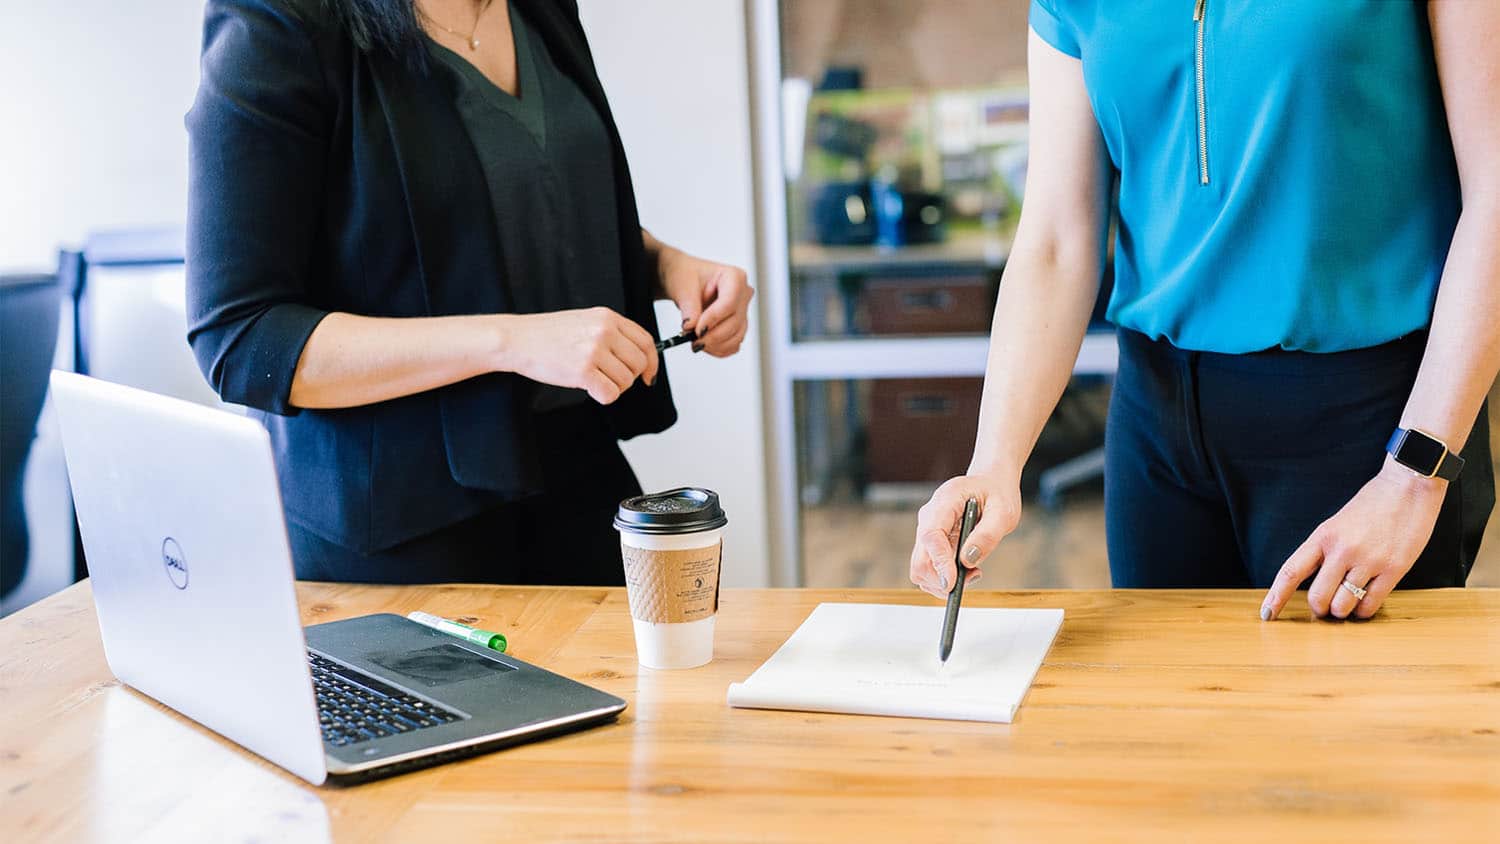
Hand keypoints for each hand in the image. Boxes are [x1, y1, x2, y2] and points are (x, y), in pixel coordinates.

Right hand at [496, 308, 658, 404]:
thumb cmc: (548, 334)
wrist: (518, 339)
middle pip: (638, 364)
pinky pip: (610, 394)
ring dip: (613, 387)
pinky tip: (589, 388)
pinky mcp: (583, 371)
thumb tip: (638, 357)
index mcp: (607, 317)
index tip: (648, 375)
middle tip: (610, 379)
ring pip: (625, 381)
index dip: (652, 362)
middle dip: (628, 377)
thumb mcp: (585, 321)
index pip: (646, 341)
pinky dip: (602, 396)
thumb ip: (611, 333)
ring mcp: (593, 351)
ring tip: (593, 380)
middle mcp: (604, 331)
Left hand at [657, 246, 753, 356]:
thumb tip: (691, 327)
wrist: (683, 282)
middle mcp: (743, 294)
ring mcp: (742, 311)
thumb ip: (689, 307)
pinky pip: (734, 344)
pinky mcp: (738, 326)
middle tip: (692, 341)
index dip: (714, 318)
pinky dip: (719, 349)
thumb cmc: (685, 275)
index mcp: (734, 277)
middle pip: (734, 322)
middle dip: (712, 335)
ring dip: (715, 344)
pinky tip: (704, 345)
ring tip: (695, 342)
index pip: (729, 302)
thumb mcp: (683, 287)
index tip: (697, 330)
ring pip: (736, 336)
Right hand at [909, 472, 1021, 599]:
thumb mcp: (1004, 511)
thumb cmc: (997, 494)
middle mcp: (928, 517)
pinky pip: (929, 570)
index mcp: (945, 501)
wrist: (989, 484)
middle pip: (920, 560)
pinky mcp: (931, 544)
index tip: (952, 582)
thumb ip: (987, 535)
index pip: (931, 535)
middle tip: (974, 575)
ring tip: (974, 570)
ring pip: (921, 570)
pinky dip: (946, 578)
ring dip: (945, 581)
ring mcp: (926, 532)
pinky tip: (967, 568)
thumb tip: (968, 561)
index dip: (939, 562)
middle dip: (942, 579)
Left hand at [1260, 457, 1446, 620]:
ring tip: (1347, 605)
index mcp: (1322, 536)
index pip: (1291, 572)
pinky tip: (1364, 604)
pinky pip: (1370, 604)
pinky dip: (1364, 611)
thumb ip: (1323, 551)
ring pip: (1343, 605)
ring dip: (1343, 612)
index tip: (1266, 614)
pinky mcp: (1394, 569)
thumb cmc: (1371, 506)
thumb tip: (1313, 584)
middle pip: (1317, 597)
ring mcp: (1368, 560)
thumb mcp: (1336, 524)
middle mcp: (1342, 550)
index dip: (1276, 597)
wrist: (1408, 487)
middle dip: (1319, 609)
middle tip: (1326, 608)